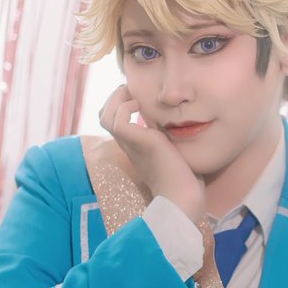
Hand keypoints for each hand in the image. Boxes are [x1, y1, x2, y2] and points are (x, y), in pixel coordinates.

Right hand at [99, 85, 204, 222]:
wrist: (183, 194)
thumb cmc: (183, 177)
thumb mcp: (173, 149)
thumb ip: (168, 136)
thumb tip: (173, 122)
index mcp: (134, 145)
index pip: (113, 121)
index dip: (120, 104)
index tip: (138, 97)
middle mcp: (128, 144)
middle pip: (103, 116)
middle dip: (114, 98)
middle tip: (133, 93)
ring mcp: (130, 143)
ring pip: (104, 116)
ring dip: (116, 99)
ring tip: (134, 97)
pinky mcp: (138, 142)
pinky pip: (118, 120)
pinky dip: (125, 107)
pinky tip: (140, 107)